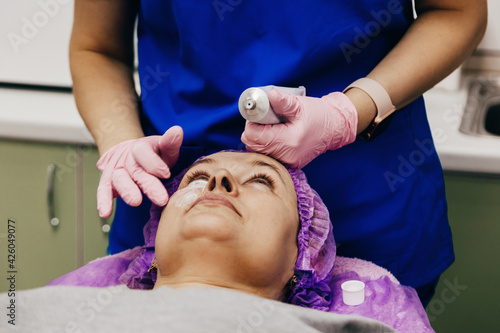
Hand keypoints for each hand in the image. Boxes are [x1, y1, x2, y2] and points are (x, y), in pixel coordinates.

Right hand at [96, 126, 183, 217]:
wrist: (127, 153)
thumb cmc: (152, 154)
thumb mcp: (162, 147)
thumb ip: (170, 142)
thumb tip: (177, 130)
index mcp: (140, 148)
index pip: (143, 153)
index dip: (154, 163)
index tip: (166, 174)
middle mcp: (126, 159)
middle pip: (136, 171)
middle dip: (148, 185)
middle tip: (161, 199)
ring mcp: (115, 171)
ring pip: (119, 180)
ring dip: (127, 191)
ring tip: (136, 202)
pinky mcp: (108, 184)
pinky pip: (103, 191)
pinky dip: (103, 201)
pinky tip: (105, 213)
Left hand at [241, 89, 357, 168]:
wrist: (335, 128)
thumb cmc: (320, 115)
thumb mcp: (300, 105)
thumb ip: (283, 101)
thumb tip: (269, 95)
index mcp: (288, 141)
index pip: (253, 136)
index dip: (251, 123)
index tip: (258, 114)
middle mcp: (286, 155)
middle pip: (253, 145)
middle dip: (254, 130)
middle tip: (264, 119)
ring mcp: (288, 162)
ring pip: (259, 151)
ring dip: (260, 138)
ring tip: (271, 126)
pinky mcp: (289, 163)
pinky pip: (269, 155)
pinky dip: (267, 145)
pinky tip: (276, 135)